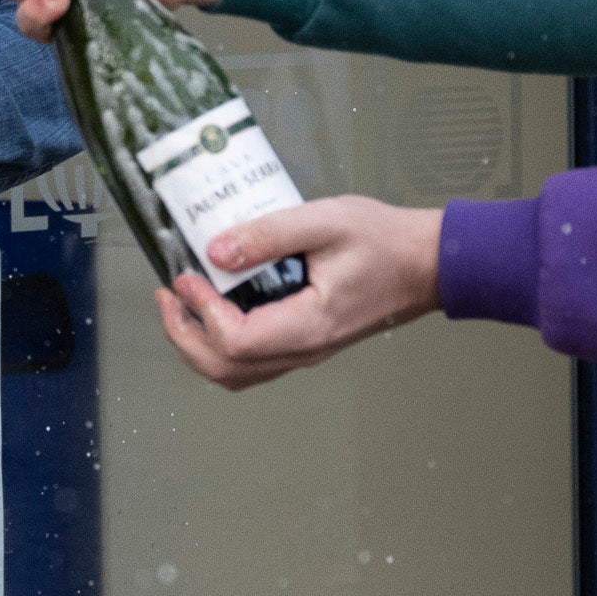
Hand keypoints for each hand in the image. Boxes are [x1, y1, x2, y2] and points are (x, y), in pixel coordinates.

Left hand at [152, 196, 445, 387]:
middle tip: (167, 296)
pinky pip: (253, 361)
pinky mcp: (306, 342)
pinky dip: (220, 344)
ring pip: (236, 373)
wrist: (429, 263)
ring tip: (180, 304)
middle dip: (183, 336)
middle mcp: (304, 350)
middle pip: (225, 369)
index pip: (235, 341)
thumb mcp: (325, 222)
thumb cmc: (385, 241)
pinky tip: (213, 309)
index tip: (186, 275)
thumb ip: (267, 235)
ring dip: (198, 345)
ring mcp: (305, 351)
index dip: (199, 312)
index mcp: (309, 326)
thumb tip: (215, 252)